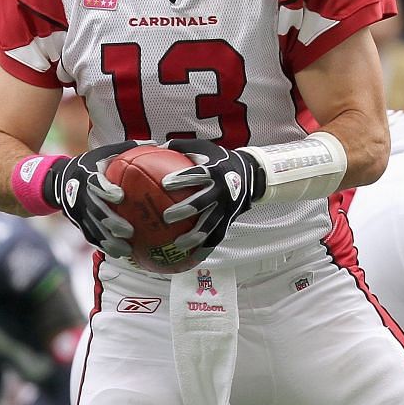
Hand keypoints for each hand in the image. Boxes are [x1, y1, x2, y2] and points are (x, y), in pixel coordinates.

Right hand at [48, 141, 137, 257]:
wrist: (60, 180)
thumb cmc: (90, 165)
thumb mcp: (103, 154)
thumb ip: (126, 149)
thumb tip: (156, 144)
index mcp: (87, 176)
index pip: (95, 184)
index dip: (106, 190)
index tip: (119, 196)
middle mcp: (80, 196)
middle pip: (95, 212)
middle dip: (111, 223)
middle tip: (129, 231)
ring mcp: (78, 213)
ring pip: (93, 229)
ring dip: (109, 241)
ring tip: (126, 250)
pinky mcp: (79, 224)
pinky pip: (91, 237)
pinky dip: (104, 246)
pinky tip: (120, 254)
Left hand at [160, 139, 263, 254]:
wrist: (250, 174)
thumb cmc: (219, 159)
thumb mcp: (203, 148)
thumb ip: (180, 148)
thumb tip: (153, 146)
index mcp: (214, 172)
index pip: (197, 175)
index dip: (182, 179)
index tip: (166, 183)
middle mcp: (221, 192)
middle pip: (203, 203)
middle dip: (185, 210)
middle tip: (166, 217)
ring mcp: (226, 209)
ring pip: (211, 226)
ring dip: (195, 236)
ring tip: (177, 245)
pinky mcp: (228, 221)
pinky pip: (216, 238)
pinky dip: (205, 249)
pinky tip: (191, 259)